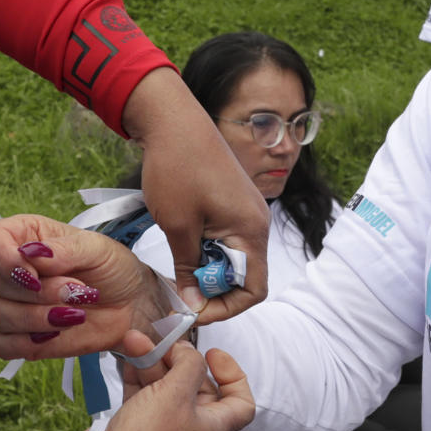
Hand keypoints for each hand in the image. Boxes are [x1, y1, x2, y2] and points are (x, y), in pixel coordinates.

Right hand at [0, 213, 173, 362]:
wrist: (132, 304)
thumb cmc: (112, 267)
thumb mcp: (98, 249)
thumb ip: (64, 250)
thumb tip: (31, 254)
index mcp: (25, 237)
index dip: (5, 259)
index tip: (35, 273)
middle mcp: (14, 271)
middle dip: (40, 292)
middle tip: (78, 291)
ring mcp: (15, 305)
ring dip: (36, 318)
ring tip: (75, 315)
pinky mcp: (22, 336)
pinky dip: (22, 343)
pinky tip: (54, 335)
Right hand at [54, 338, 254, 430]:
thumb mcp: (176, 395)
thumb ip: (189, 366)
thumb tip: (188, 351)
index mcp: (213, 426)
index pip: (241, 403)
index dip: (234, 375)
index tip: (213, 355)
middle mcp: (192, 428)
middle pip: (197, 387)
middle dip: (180, 360)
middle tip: (164, 341)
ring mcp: (163, 429)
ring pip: (165, 388)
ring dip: (153, 362)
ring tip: (136, 340)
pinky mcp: (137, 428)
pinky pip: (142, 395)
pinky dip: (136, 375)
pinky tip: (126, 356)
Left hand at [124, 68, 270, 322]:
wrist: (173, 121)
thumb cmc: (176, 169)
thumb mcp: (178, 227)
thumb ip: (188, 270)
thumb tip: (192, 304)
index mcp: (251, 230)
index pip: (254, 289)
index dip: (225, 308)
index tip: (193, 310)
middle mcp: (257, 223)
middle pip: (246, 276)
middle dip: (214, 290)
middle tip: (181, 293)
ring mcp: (247, 211)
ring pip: (235, 259)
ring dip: (209, 270)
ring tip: (180, 269)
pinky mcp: (235, 203)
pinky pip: (229, 240)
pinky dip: (209, 252)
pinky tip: (185, 245)